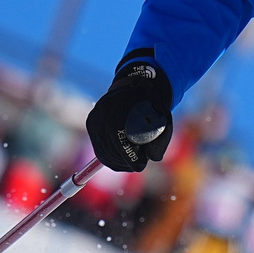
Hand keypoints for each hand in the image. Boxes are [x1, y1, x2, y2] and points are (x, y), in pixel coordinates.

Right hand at [87, 56, 173, 171]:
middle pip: (109, 148)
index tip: (140, 165)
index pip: (119, 137)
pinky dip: (111, 158)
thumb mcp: (163, 119)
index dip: (129, 155)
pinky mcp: (90, 124)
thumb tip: (153, 158)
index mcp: (120, 106)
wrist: (134, 87)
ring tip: (132, 159)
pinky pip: (99, 150)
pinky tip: (123, 158)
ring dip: (118, 162)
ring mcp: (94, 118)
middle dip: (125, 161)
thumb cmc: (151, 106)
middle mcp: (102, 112)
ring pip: (103, 152)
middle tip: (138, 163)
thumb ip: (160, 139)